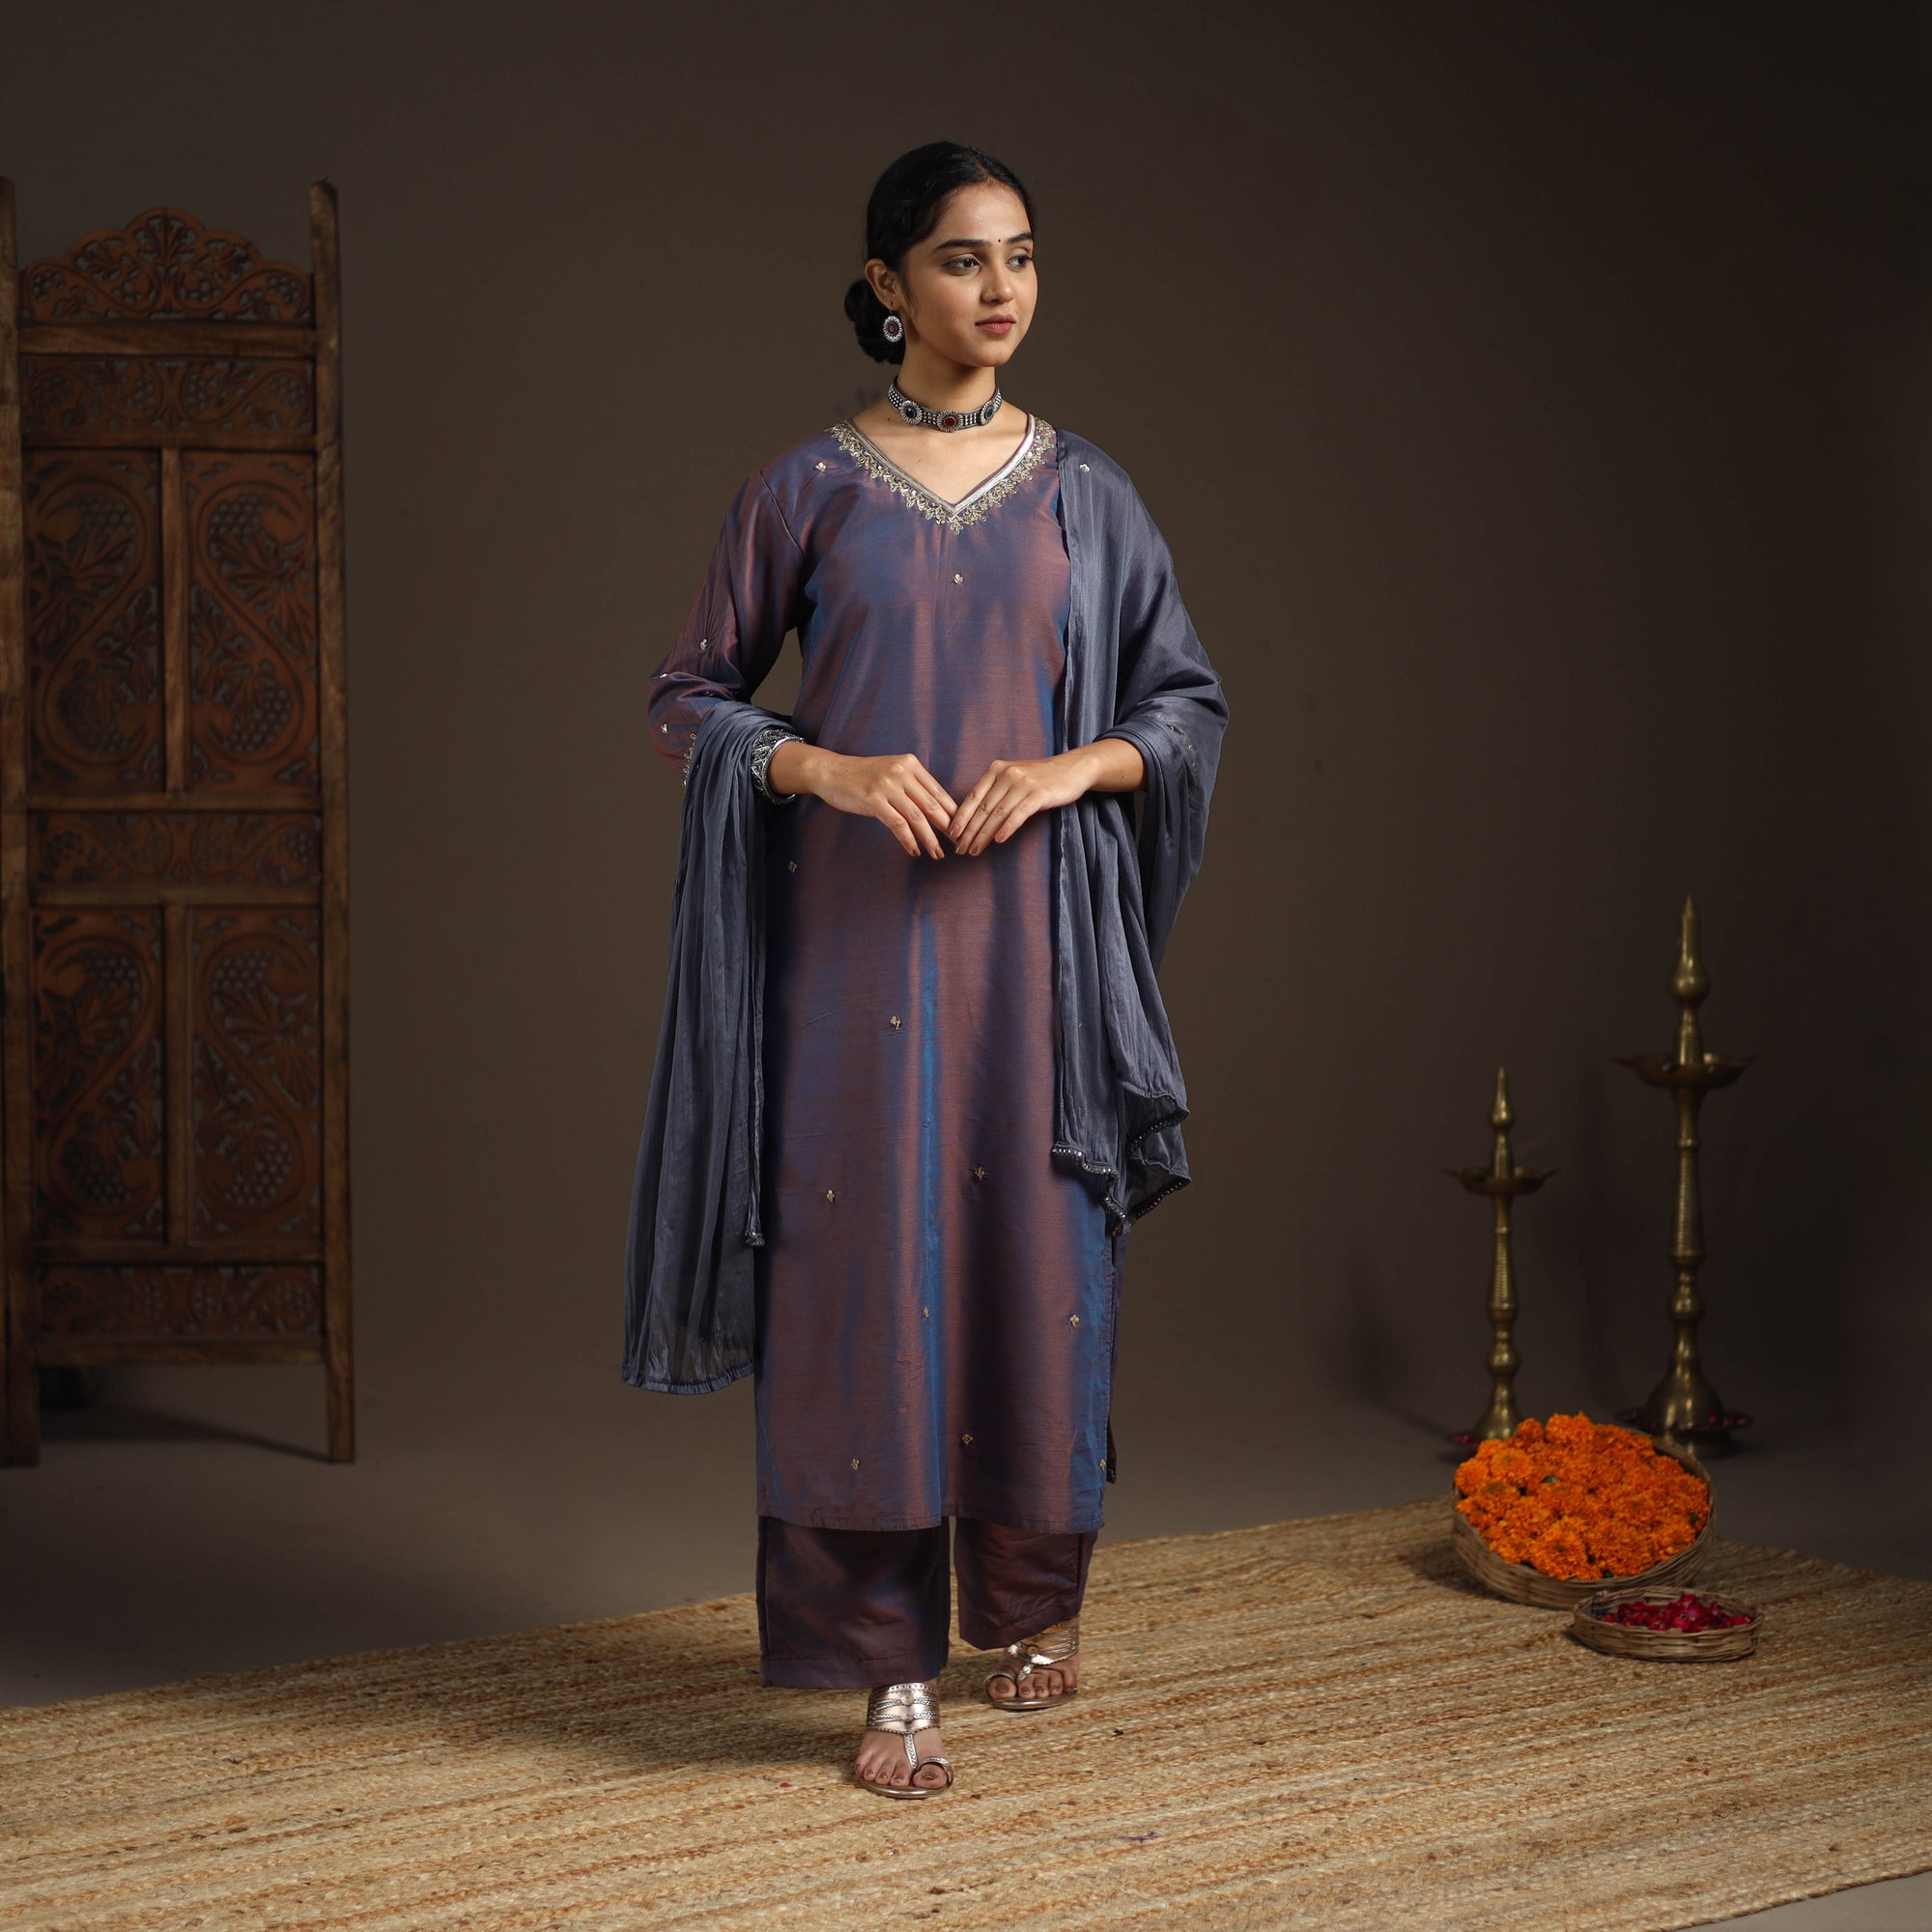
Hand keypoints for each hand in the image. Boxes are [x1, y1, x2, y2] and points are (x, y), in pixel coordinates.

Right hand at [774, 743, 958, 858]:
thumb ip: (913, 786)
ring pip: (917, 817)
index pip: (938, 791)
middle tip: (957, 845)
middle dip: (946, 828)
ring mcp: (887, 785)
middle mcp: (901, 772)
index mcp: (911, 764)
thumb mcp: (892, 772)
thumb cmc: (864, 776)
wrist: (832, 772)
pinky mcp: (874, 800)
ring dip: (930, 839)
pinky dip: (909, 840)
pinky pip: (898, 825)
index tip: (961, 830)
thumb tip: (938, 810)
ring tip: (937, 853)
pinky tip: (915, 851)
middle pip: (932, 805)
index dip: (952, 813)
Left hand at [948, 741, 1140, 854]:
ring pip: (997, 814)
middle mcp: (1007, 774)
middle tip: (960, 849)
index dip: (960, 818)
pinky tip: (998, 841)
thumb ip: (994, 792)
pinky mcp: (1038, 794)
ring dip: (983, 835)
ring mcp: (1023, 783)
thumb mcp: (1013, 778)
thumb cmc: (1039, 778)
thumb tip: (972, 818)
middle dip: (968, 831)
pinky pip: (1018, 814)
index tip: (951, 836)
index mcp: (996, 769)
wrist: (1072, 769)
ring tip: (974, 850)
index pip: (973, 797)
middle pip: (982, 808)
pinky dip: (1006, 828)